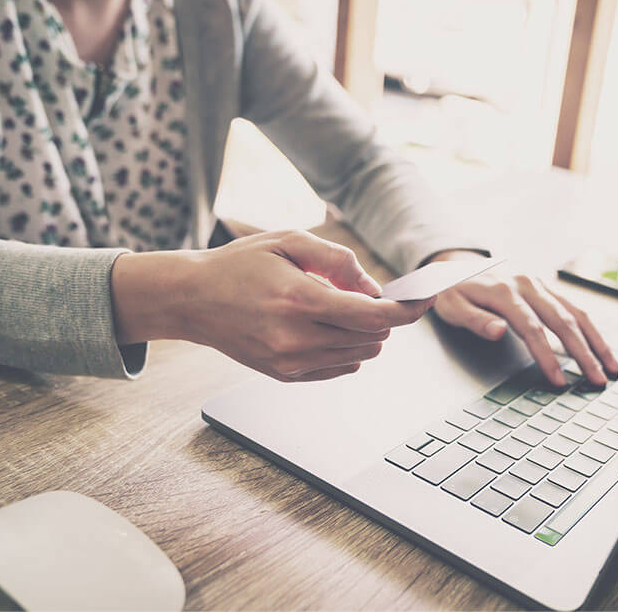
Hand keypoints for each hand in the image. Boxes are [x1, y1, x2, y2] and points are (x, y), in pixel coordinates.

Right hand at [112, 230, 434, 380]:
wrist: (192, 299)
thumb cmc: (240, 264)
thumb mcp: (289, 241)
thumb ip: (338, 261)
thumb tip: (374, 289)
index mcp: (299, 300)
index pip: (373, 317)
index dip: (408, 310)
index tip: (426, 300)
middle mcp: (296, 338)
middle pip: (373, 338)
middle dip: (381, 316)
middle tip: (364, 294)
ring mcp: (290, 362)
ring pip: (361, 354)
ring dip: (365, 332)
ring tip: (335, 307)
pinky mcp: (285, 375)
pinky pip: (340, 367)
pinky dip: (347, 348)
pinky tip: (324, 326)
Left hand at [428, 251, 617, 386]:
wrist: (455, 265)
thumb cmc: (452, 292)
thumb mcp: (451, 307)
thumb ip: (475, 320)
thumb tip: (499, 332)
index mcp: (504, 291)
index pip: (532, 328)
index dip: (548, 356)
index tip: (560, 380)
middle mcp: (527, 284)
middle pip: (563, 321)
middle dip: (584, 354)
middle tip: (598, 380)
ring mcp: (539, 284)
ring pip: (576, 313)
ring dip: (596, 342)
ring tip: (611, 368)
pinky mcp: (545, 288)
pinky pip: (574, 308)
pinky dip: (591, 329)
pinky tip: (602, 348)